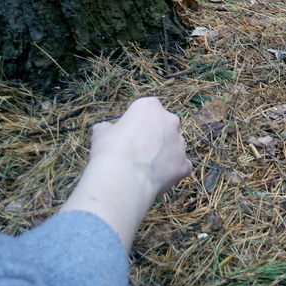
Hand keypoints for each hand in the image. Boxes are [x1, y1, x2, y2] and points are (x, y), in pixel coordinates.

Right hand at [60, 97, 191, 250]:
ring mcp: (180, 143)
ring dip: (163, 153)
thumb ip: (107, 128)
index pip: (146, 110)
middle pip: (163, 126)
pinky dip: (171, 171)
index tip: (127, 135)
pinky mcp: (184, 164)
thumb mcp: (101, 133)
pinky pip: (180, 165)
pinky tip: (156, 178)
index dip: (136, 123)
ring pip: (173, 145)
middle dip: (154, 136)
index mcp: (150, 107)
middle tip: (137, 151)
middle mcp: (170, 121)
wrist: (123, 179)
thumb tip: (104, 129)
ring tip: (145, 168)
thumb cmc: (110, 151)